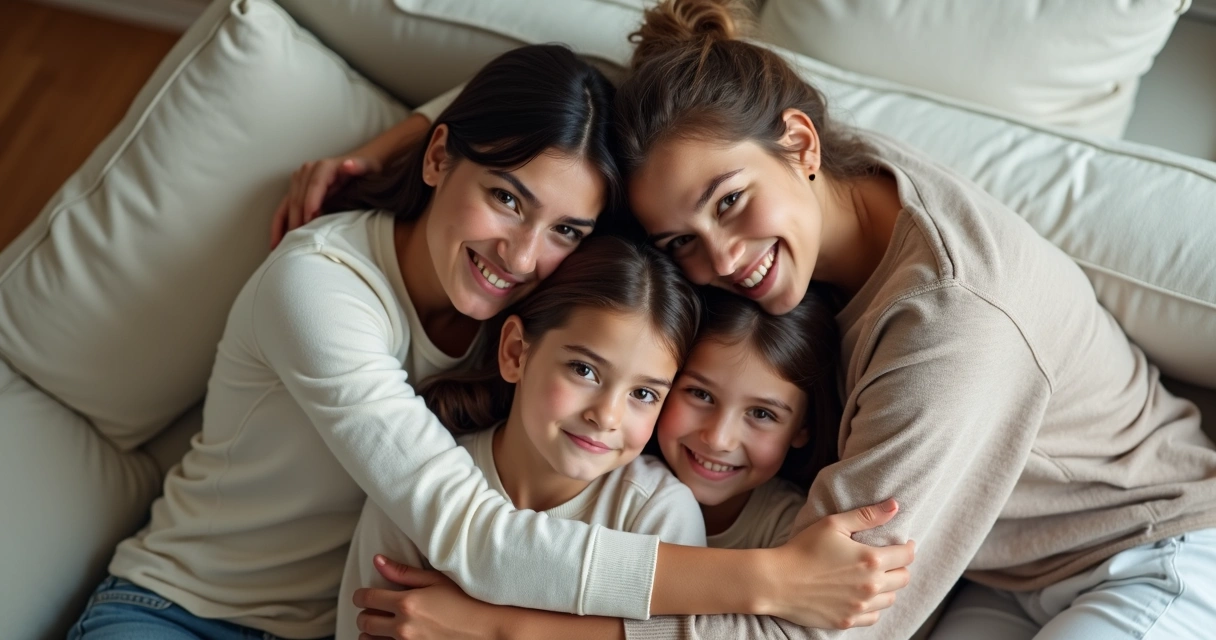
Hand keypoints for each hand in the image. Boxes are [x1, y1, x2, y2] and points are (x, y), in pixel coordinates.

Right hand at [270, 155, 379, 248]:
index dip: (310, 202)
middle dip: (298, 219)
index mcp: (323, 167)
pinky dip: (279, 226)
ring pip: (287, 205)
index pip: (314, 185)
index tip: (311, 220)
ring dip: (284, 227)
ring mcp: (298, 181)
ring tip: (284, 248)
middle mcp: (307, 172)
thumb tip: (348, 165)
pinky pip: (283, 209)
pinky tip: (276, 243)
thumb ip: (359, 166)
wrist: (359, 166)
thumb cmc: (365, 169)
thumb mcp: (367, 166)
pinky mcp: (294, 191)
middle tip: (301, 241)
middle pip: (298, 197)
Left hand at [353, 555, 505, 639]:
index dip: (360, 596)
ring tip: (382, 627)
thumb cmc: (466, 602)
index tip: (364, 596)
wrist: (488, 631)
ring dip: (371, 634)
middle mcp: (403, 627)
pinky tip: (391, 638)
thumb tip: (377, 560)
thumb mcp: (436, 580)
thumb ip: (403, 572)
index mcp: (407, 603)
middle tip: (374, 610)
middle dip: (365, 614)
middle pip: (364, 622)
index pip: (366, 599)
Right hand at [760, 499, 914, 628]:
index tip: (903, 543)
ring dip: (888, 587)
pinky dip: (873, 607)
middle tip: (888, 559)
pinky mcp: (847, 621)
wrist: (776, 581)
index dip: (908, 547)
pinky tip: (862, 596)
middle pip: (903, 578)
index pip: (906, 555)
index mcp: (871, 560)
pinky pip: (874, 616)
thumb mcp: (833, 524)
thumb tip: (895, 505)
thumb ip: (867, 516)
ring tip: (875, 577)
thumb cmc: (802, 549)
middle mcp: (871, 586)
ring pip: (891, 599)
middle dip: (900, 567)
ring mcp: (860, 607)